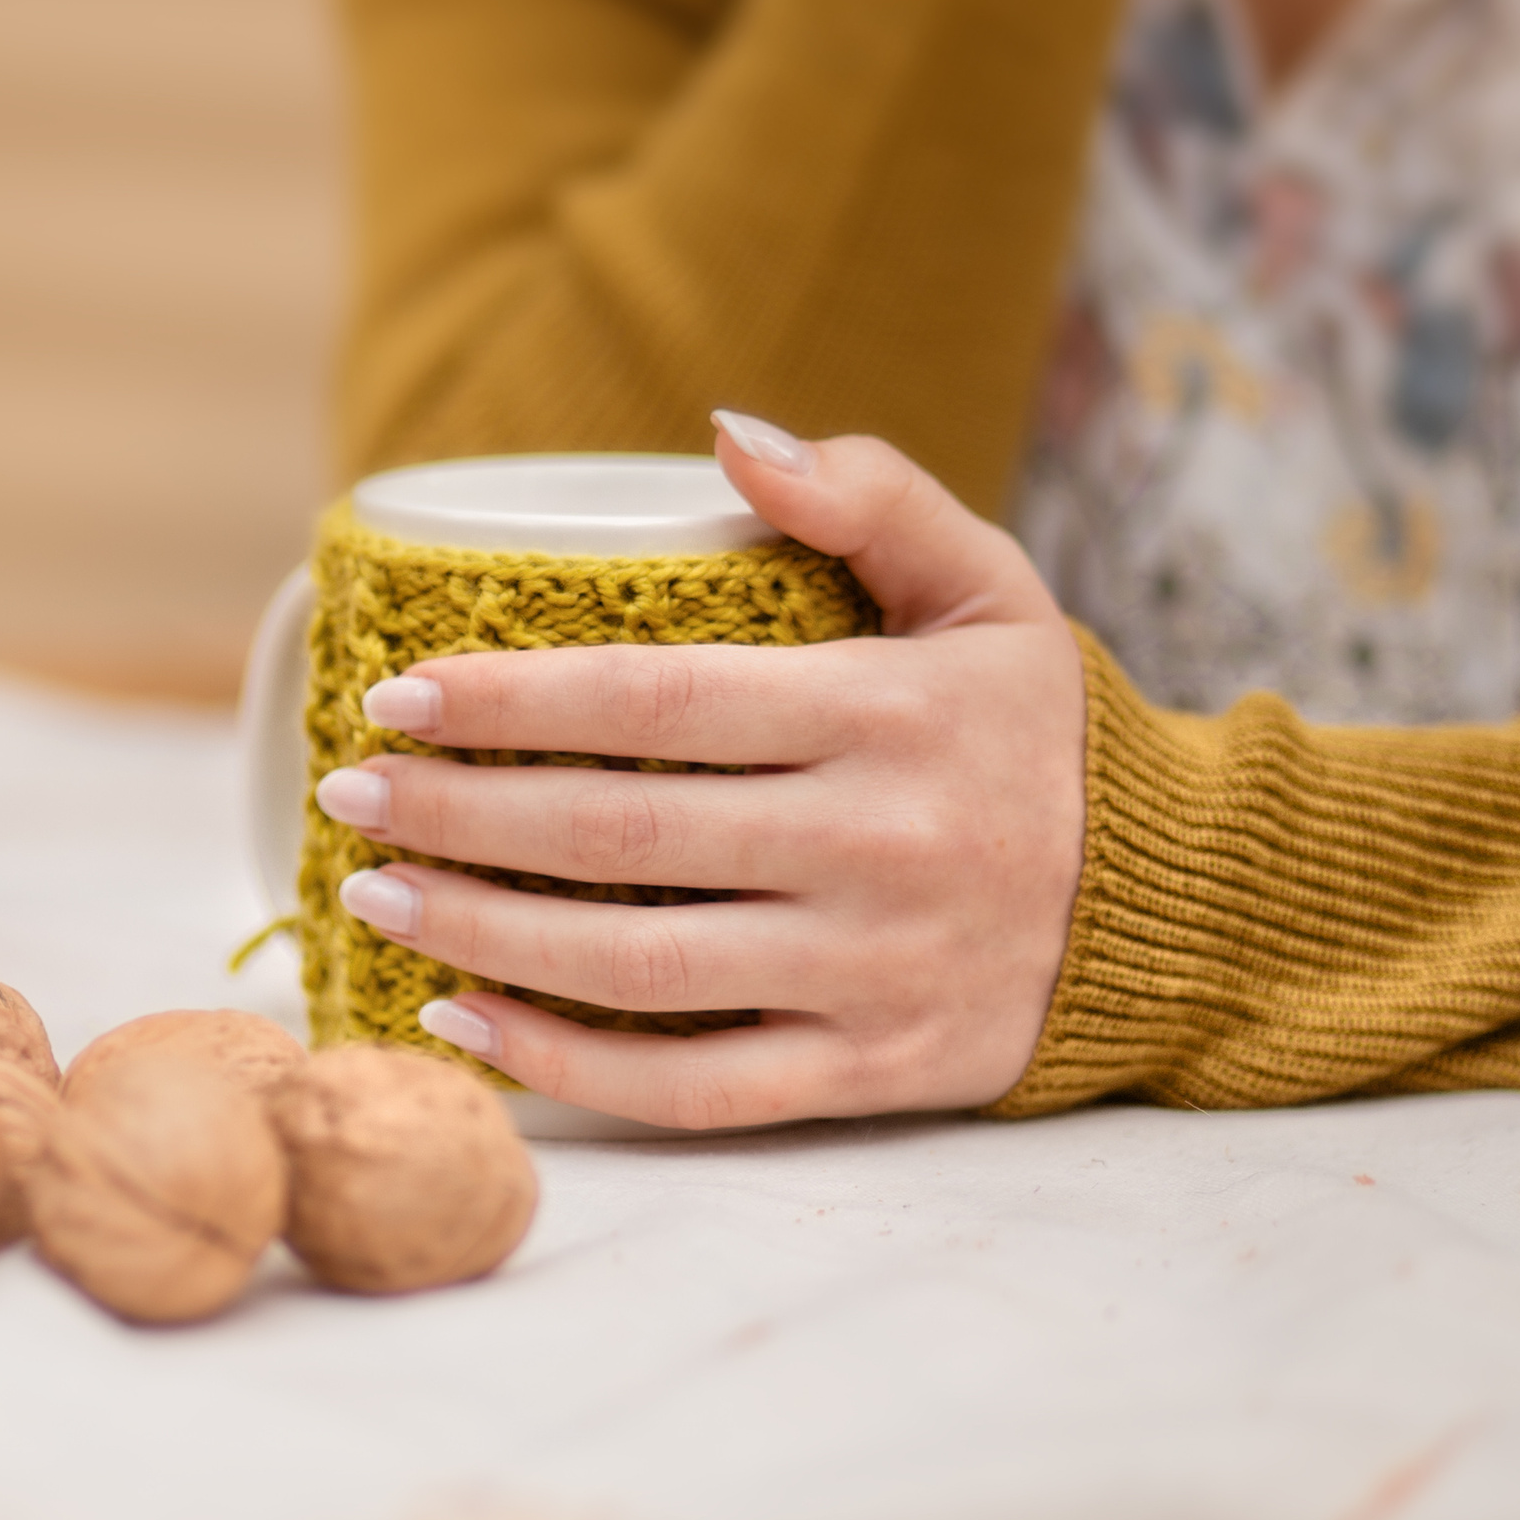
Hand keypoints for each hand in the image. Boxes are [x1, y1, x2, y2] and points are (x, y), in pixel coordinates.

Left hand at [317, 413, 1086, 1128]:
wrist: (1174, 908)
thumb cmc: (1041, 732)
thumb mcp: (989, 588)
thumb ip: (872, 498)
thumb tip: (728, 432)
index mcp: (890, 714)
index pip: (660, 702)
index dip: (514, 699)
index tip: (401, 695)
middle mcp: (879, 846)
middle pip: (621, 835)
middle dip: (461, 812)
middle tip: (346, 790)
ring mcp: (871, 972)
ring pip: (638, 968)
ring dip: (483, 936)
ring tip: (374, 893)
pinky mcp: (868, 1071)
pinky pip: (695, 1087)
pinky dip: (566, 1070)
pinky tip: (460, 1027)